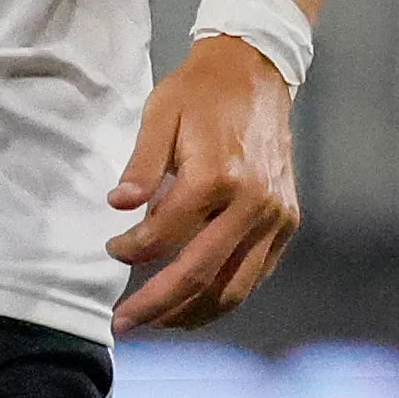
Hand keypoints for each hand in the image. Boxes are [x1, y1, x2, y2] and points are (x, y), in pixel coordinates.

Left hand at [105, 36, 299, 334]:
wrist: (257, 73)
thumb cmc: (200, 93)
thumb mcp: (159, 115)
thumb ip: (140, 165)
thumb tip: (118, 206)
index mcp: (218, 174)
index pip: (164, 235)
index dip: (130, 252)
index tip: (110, 250)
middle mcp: (252, 202)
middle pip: (199, 275)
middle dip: (155, 306)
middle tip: (122, 324)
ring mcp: (275, 216)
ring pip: (232, 288)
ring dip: (190, 313)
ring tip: (156, 322)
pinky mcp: (288, 221)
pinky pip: (254, 275)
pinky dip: (223, 296)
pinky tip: (194, 303)